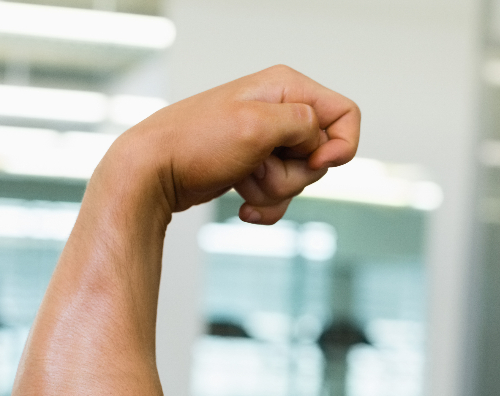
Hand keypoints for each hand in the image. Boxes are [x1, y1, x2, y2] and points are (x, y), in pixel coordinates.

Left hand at [109, 66, 360, 224]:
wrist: (154, 173)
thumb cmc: (196, 143)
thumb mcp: (258, 125)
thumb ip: (304, 125)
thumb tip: (321, 142)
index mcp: (285, 87)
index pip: (345, 114)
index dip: (340, 145)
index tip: (314, 162)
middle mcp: (280, 110)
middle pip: (323, 153)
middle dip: (295, 173)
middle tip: (259, 164)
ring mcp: (267, 140)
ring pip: (302, 179)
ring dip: (275, 190)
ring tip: (242, 178)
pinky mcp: (256, 165)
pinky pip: (282, 195)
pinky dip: (267, 205)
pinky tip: (242, 204)